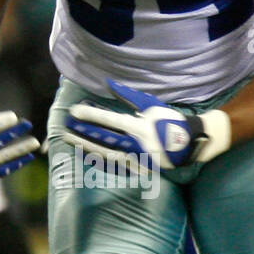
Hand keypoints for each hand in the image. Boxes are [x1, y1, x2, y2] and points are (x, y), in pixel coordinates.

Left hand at [64, 80, 230, 170]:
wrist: (188, 143)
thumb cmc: (168, 120)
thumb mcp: (150, 105)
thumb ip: (128, 96)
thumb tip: (109, 84)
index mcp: (138, 127)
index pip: (108, 121)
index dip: (90, 116)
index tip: (73, 112)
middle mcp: (135, 145)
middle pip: (102, 140)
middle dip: (82, 133)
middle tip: (65, 128)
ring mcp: (136, 159)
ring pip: (105, 155)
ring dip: (86, 148)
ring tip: (71, 141)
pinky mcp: (137, 169)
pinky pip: (114, 165)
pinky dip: (98, 159)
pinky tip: (86, 153)